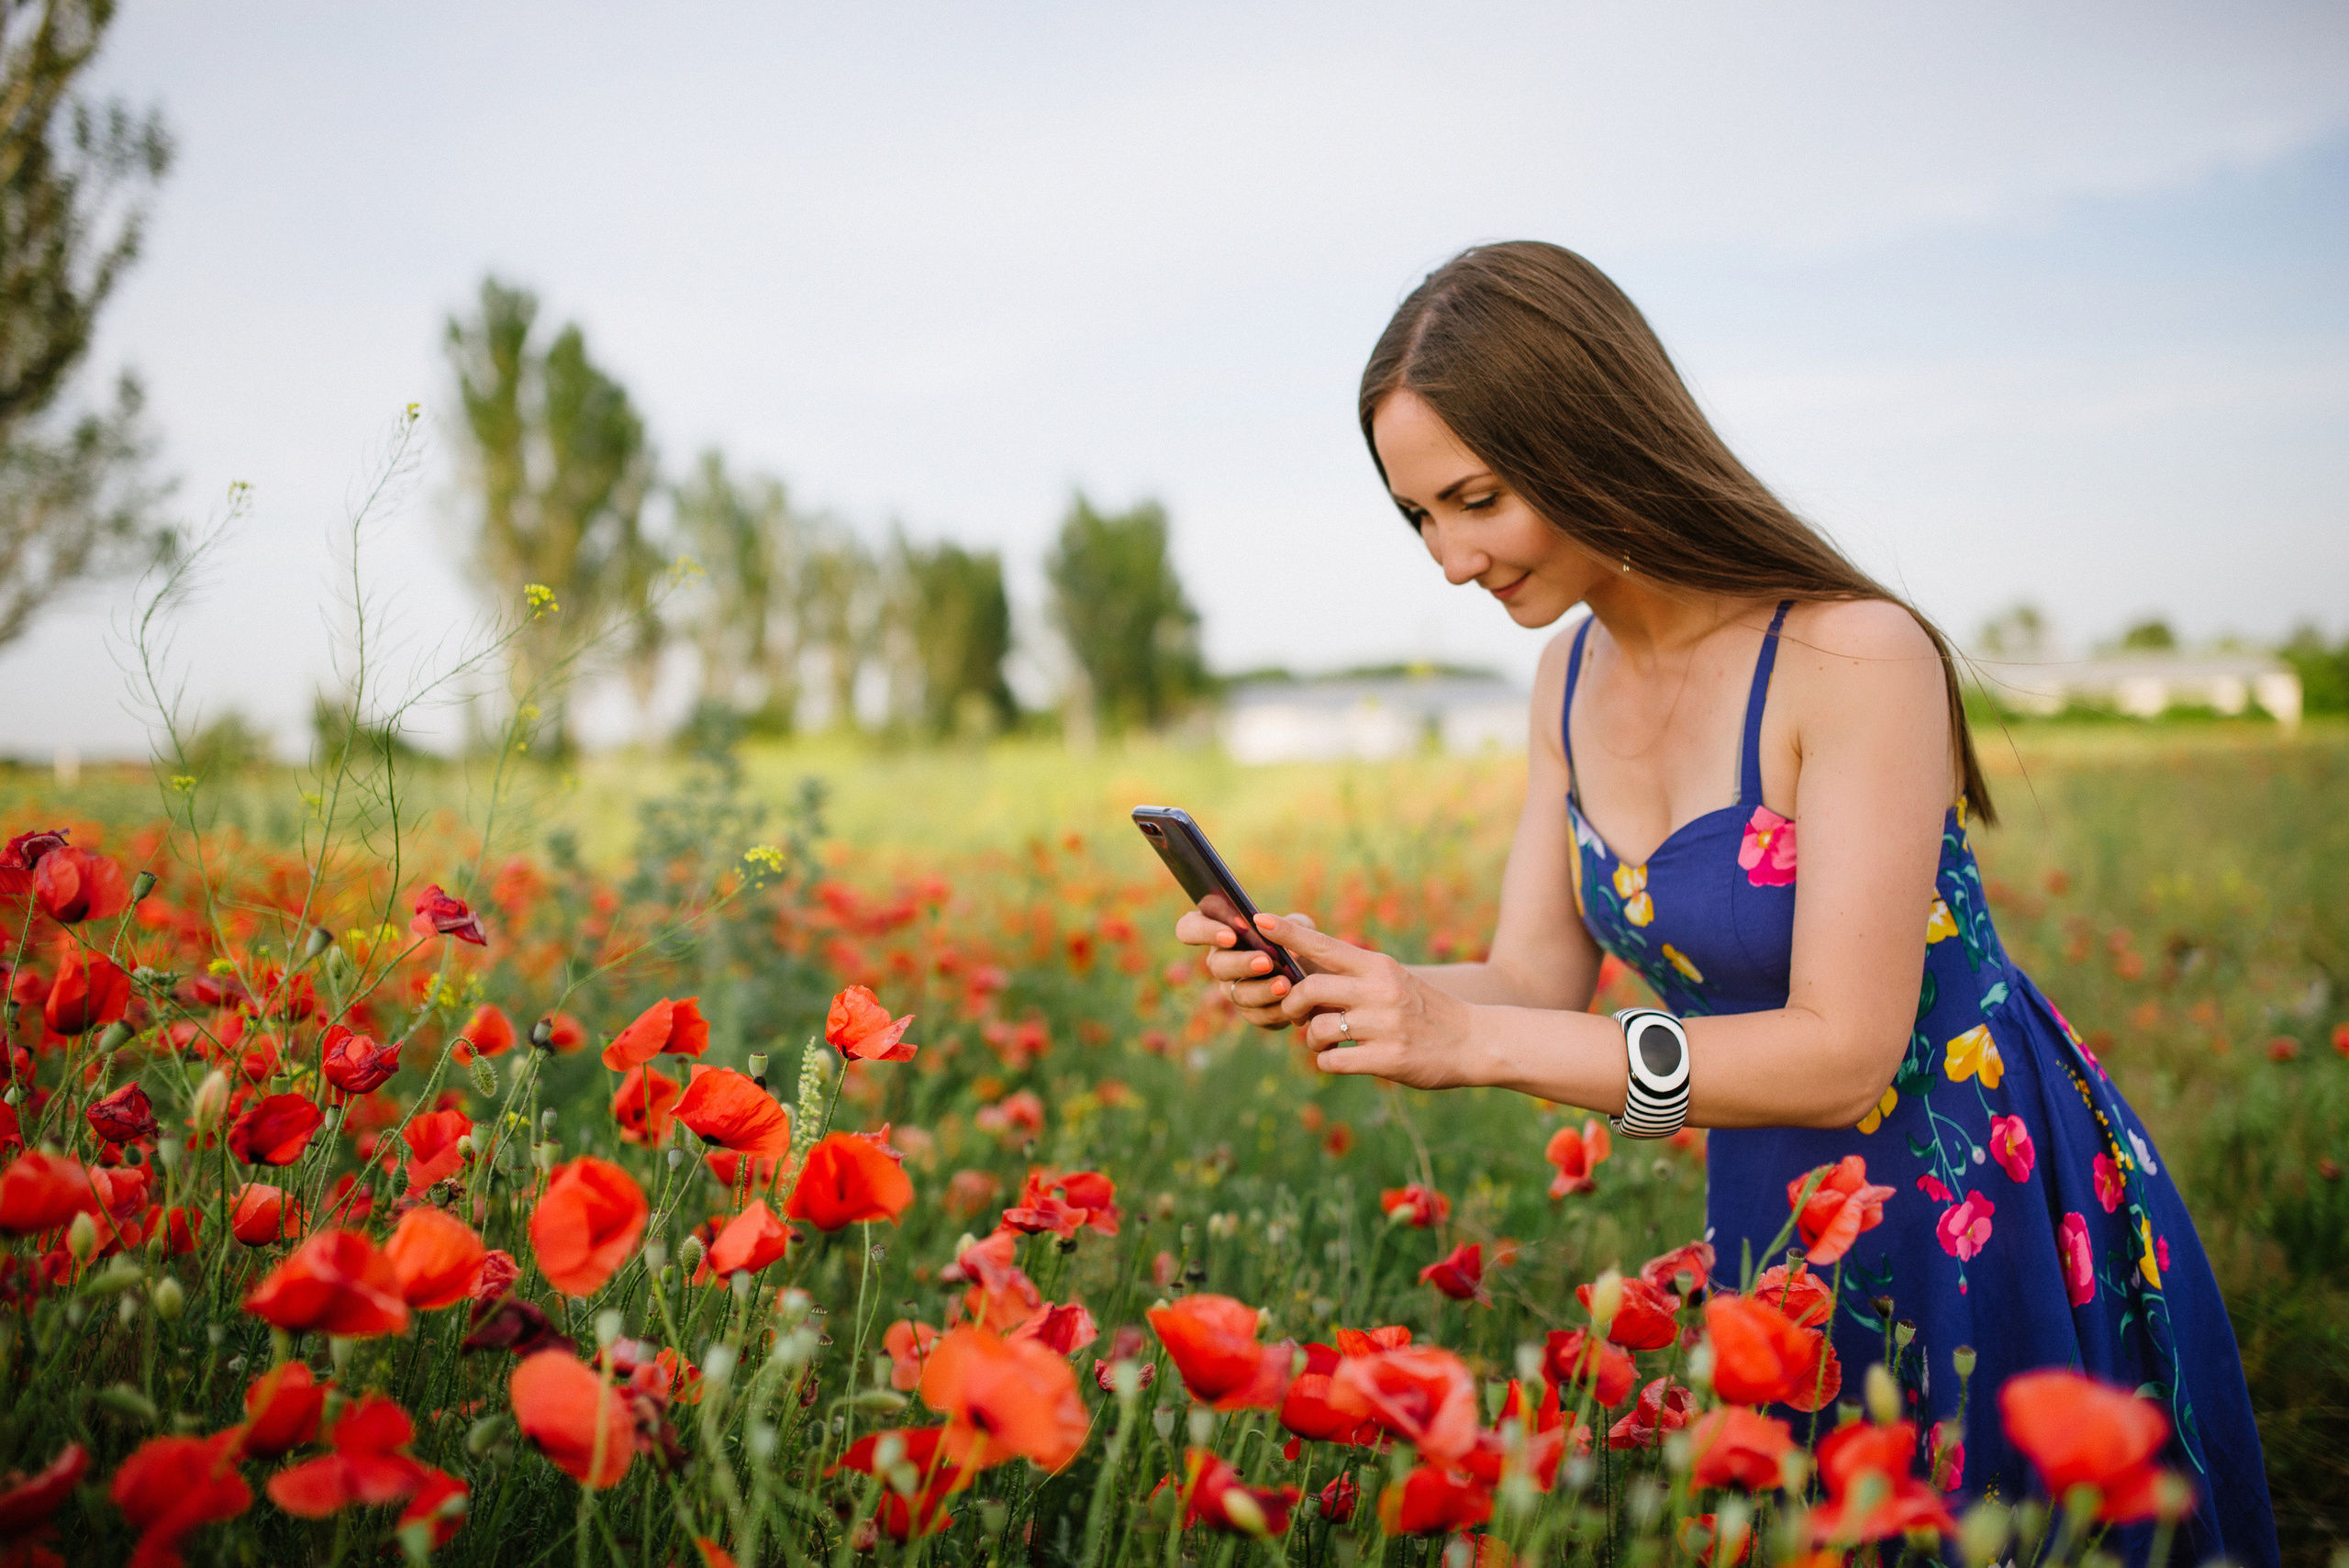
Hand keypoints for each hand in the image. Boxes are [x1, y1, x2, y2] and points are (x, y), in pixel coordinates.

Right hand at [1173, 907, 1324, 1030]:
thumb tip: (1277, 934)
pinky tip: (1293, 1004)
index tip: (1229, 935)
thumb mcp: (1299, 926)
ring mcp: (1232, 989)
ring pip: (1237, 993)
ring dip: (1261, 990)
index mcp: (1220, 931)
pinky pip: (1257, 1015)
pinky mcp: (1251, 1012)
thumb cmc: (1297, 941)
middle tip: (1266, 962)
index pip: (1189, 928)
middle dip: (1241, 963)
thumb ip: (1289, 924)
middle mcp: (1220, 961)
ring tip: (1285, 984)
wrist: (1315, 975)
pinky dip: (1276, 1010)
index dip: (1203, 932)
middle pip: (1216, 965)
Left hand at [1261, 912, 1480, 1088]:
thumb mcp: (1393, 979)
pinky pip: (1334, 1061)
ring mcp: (1385, 1025)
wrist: (1474, 1040)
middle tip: (1295, 1015)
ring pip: (1317, 1029)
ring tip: (1322, 1041)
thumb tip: (1301, 977)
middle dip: (1290, 1004)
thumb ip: (1353, 976)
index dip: (1288, 934)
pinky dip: (1327, 1061)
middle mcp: (1380, 991)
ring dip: (1310, 1039)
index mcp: (1378, 966)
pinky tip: (1339, 1058)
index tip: (1259, 920)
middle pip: (1309, 989)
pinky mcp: (1389, 1059)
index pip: (1324, 944)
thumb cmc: (1424, 1009)